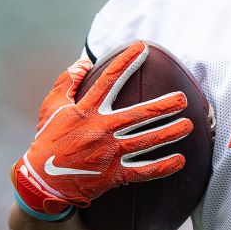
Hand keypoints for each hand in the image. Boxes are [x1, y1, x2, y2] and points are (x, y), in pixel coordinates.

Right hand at [11, 42, 193, 218]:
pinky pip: (142, 171)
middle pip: (138, 115)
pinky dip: (162, 167)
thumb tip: (84, 60)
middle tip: (182, 99)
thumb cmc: (48, 140)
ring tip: (188, 125)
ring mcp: (109, 154)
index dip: (126, 62)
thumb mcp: (51, 108)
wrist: (42, 181)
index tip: (143, 48)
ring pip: (146, 142)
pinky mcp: (113, 175)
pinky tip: (180, 160)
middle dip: (163, 106)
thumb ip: (68, 82)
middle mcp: (100, 130)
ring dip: (169, 133)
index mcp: (86, 111)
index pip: (109, 80)